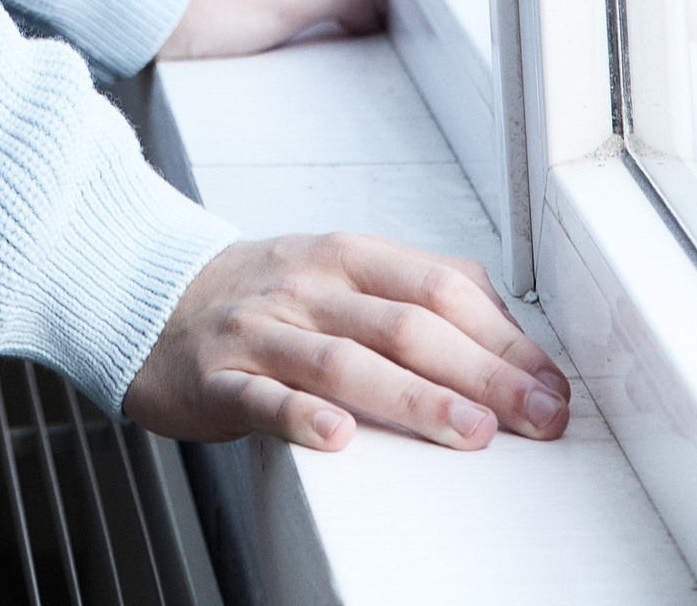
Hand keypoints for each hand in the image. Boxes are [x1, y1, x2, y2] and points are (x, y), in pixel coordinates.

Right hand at [123, 231, 571, 451]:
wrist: (147, 298)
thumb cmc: (260, 295)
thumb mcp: (336, 270)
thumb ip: (412, 288)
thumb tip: (506, 322)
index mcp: (344, 258)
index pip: (438, 287)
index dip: (502, 337)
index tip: (549, 384)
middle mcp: (307, 288)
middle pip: (405, 326)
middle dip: (481, 375)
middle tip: (538, 417)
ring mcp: (260, 332)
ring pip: (344, 362)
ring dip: (413, 399)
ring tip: (469, 433)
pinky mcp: (218, 379)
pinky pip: (262, 399)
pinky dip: (301, 417)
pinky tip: (338, 438)